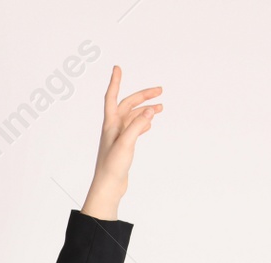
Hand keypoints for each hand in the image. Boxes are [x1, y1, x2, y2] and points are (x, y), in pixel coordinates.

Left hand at [81, 65, 161, 220]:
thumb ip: (138, 125)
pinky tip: (150, 124)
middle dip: (143, 96)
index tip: (117, 68)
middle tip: (160, 90)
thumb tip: (151, 110)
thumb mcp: (126, 143)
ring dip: (146, 110)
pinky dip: (143, 122)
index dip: (115, 82)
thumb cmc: (112, 166)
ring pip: (133, 117)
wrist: (108, 186)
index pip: (112, 97)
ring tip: (161, 107)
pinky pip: (134, 128)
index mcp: (110, 124)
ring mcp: (118, 137)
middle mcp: (113, 128)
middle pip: (128, 105)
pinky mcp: (123, 146)